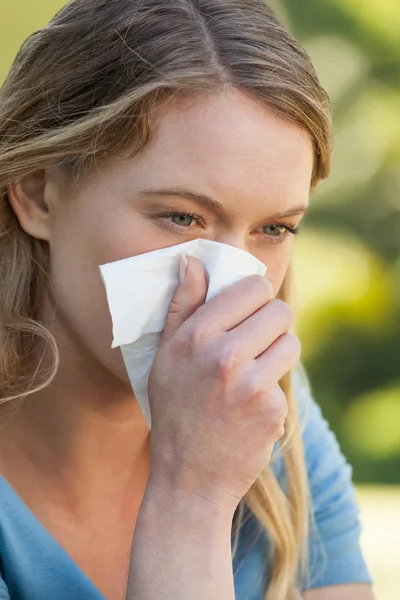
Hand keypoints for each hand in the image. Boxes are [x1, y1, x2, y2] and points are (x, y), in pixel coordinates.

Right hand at [147, 255, 299, 513]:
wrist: (189, 478)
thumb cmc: (174, 411)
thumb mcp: (165, 356)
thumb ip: (182, 306)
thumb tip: (193, 261)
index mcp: (196, 336)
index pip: (253, 287)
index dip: (257, 295)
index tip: (251, 308)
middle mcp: (225, 355)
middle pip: (280, 311)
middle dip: (271, 324)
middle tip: (255, 342)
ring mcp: (251, 384)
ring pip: (291, 342)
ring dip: (276, 354)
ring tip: (251, 374)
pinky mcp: (272, 409)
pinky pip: (286, 381)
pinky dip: (273, 391)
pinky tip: (250, 408)